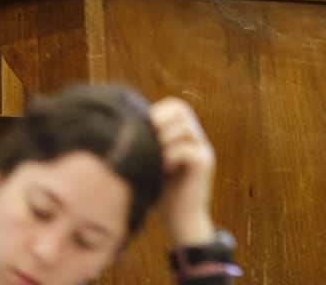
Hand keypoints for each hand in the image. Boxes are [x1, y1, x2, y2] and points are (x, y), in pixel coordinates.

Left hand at [150, 97, 216, 246]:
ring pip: (186, 127)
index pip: (176, 106)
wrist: (181, 220)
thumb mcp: (150, 164)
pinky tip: (163, 170)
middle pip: (182, 110)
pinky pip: (188, 149)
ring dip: (166, 140)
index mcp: (184, 135)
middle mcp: (197, 138)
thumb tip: (121, 128)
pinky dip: (171, 156)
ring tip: (157, 158)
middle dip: (162, 122)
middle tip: (151, 140)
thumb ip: (145, 145)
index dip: (159, 112)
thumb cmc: (161, 193)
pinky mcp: (205, 164)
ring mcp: (203, 149)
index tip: (144, 129)